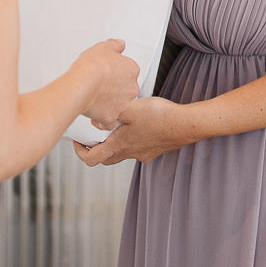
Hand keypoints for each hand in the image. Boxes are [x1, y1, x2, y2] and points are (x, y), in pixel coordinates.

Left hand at [74, 95, 196, 166]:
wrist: (187, 124)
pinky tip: (138, 125)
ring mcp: (143, 154)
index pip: (91, 159)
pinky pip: (138, 148)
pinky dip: (132, 140)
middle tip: (93, 134)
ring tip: (116, 125)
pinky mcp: (154, 150)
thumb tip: (97, 117)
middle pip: (105, 158)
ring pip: (122, 153)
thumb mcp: (131, 107)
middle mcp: (130, 154)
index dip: (80, 151)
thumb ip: (111, 111)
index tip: (78, 141)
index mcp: (120, 145)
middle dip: (96, 148)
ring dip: (115, 143)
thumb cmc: (160, 116)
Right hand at [76, 39, 139, 123]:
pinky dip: (103, 120)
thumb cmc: (92, 67)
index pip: (129, 71)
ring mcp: (122, 104)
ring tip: (95, 98)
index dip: (117, 72)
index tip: (108, 72)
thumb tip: (120, 44)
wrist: (82, 84)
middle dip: (115, 88)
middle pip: (126, 89)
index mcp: (132, 70)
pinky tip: (96, 115)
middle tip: (101, 85)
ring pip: (119, 105)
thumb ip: (115, 45)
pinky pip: (109, 121)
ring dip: (110, 103)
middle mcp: (131, 88)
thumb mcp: (104, 47)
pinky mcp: (111, 117)